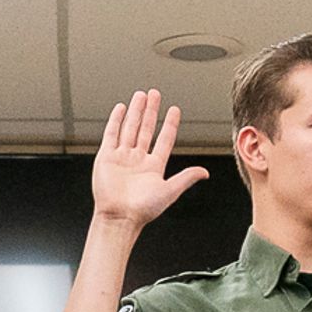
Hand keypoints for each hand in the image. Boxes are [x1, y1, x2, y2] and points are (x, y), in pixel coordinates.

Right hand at [90, 89, 207, 229]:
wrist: (119, 217)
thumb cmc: (143, 210)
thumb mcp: (169, 191)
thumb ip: (186, 178)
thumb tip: (205, 172)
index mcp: (154, 166)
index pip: (164, 139)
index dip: (170, 124)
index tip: (174, 110)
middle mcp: (138, 159)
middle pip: (146, 129)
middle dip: (151, 111)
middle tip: (155, 94)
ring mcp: (122, 157)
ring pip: (130, 128)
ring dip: (136, 111)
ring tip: (141, 95)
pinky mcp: (106, 157)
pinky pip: (112, 134)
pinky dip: (116, 120)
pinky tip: (121, 109)